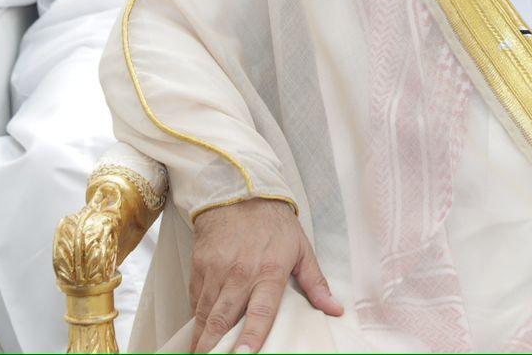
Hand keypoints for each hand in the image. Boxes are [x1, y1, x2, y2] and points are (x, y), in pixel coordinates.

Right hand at [188, 197, 342, 352]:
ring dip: (202, 338)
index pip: (261, 312)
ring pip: (205, 313)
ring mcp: (217, 270)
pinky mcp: (199, 266)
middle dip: (215, 347)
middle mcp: (240, 273)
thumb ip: (316, 283)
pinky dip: (196, 319)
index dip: (251, 337)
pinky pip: (196, 299)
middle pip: (224, 319)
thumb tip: (335, 309)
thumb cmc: (273, 223)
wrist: (239, 192)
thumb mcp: (301, 249)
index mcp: (269, 271)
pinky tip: (198, 333)